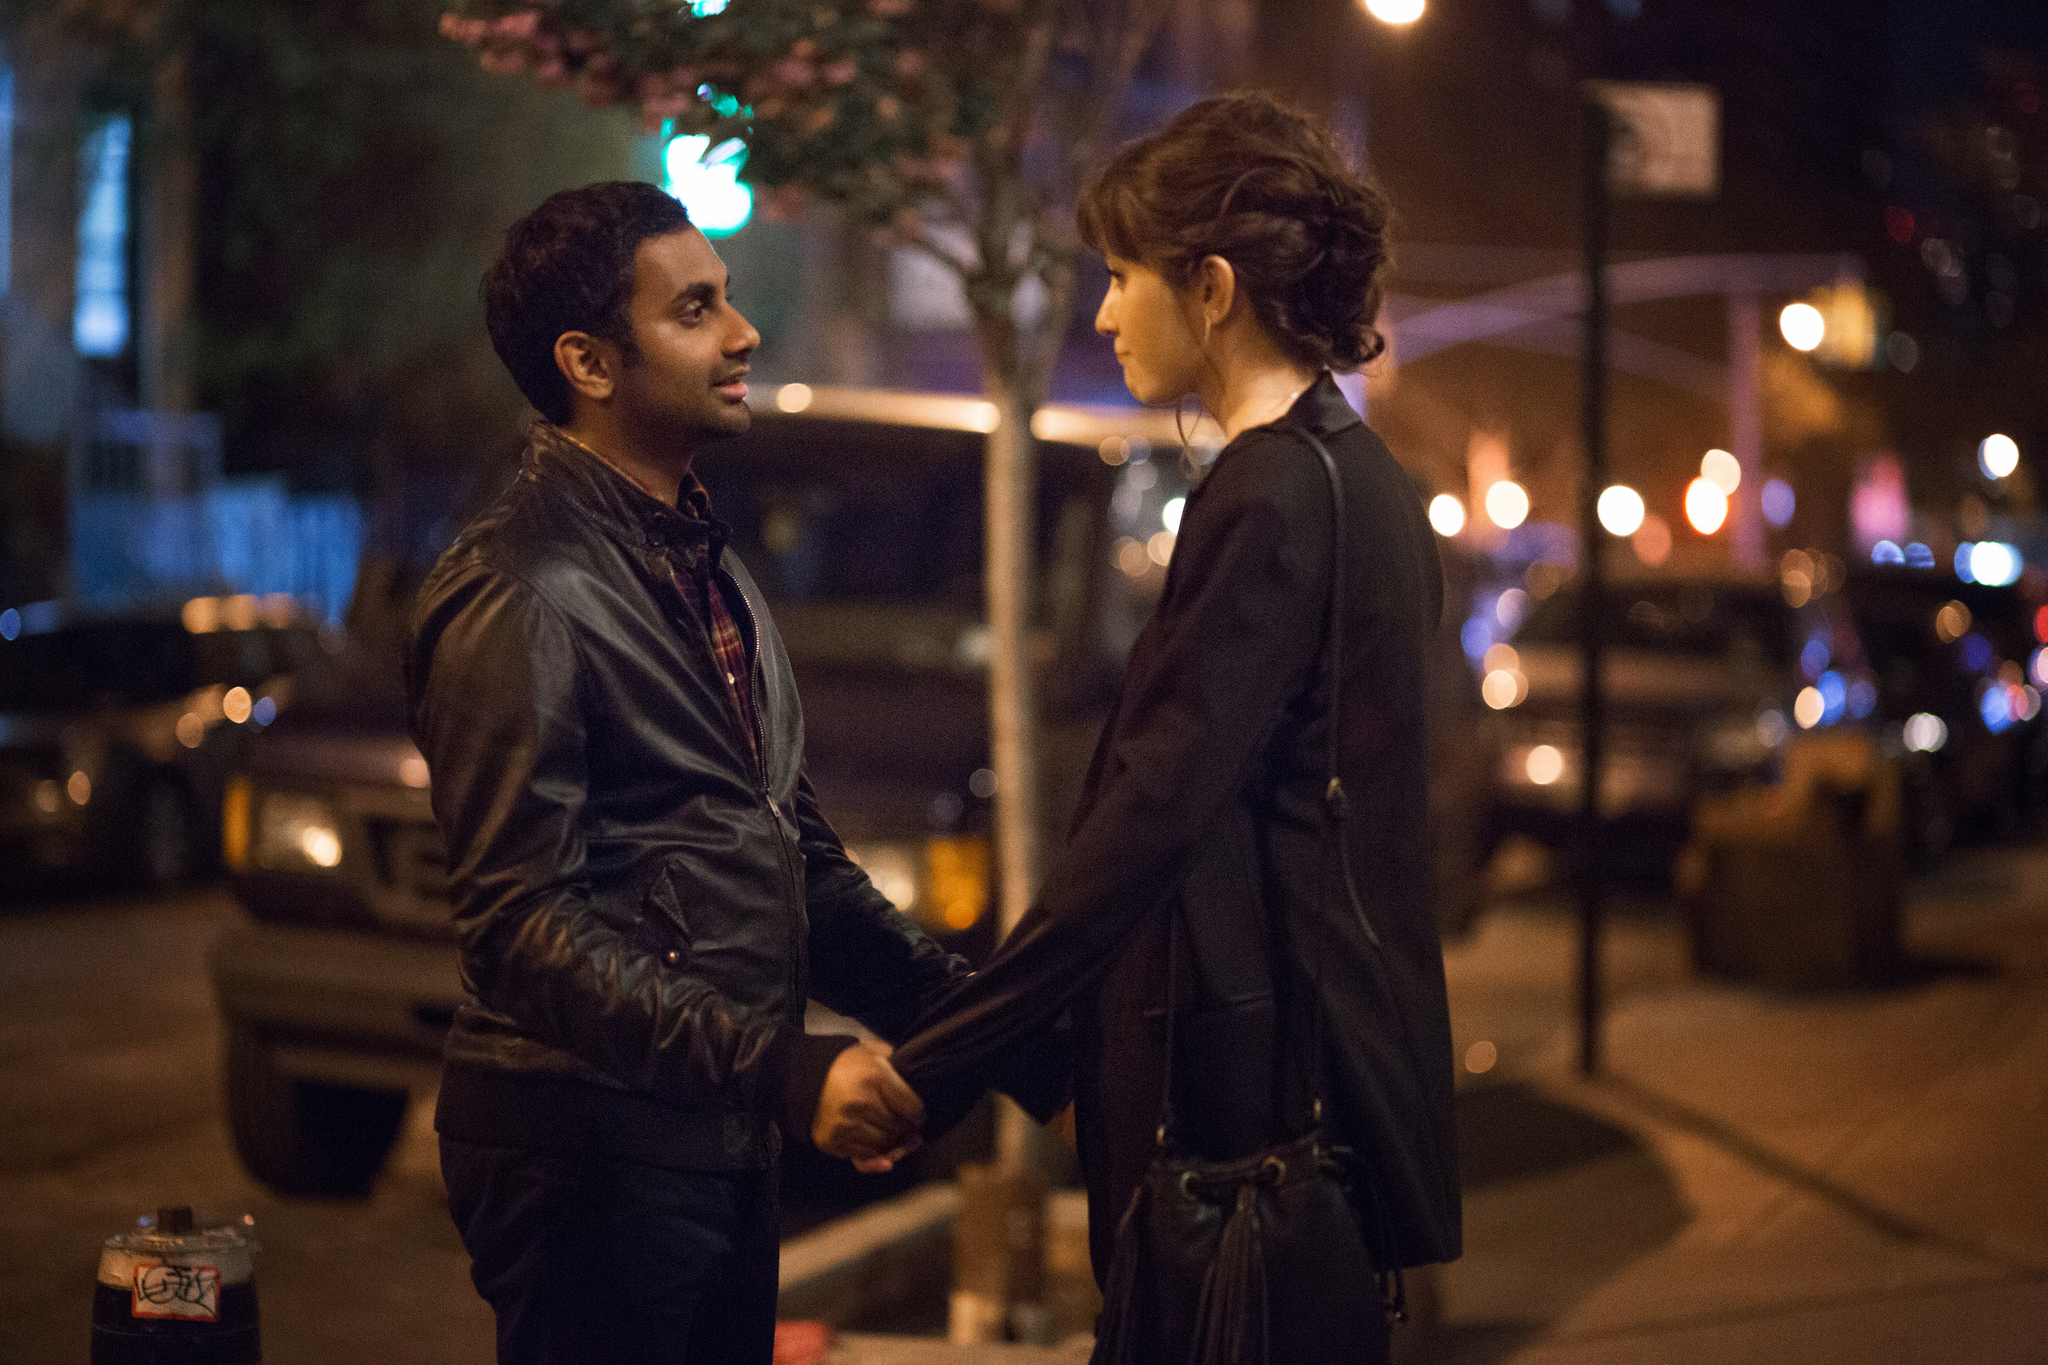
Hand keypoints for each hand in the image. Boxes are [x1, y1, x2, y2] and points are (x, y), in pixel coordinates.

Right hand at [812, 1040, 924, 1173]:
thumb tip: (919, 1080)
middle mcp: (860, 1102)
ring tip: (892, 1134)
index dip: (919, 1114)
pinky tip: (879, 1149)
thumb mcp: (874, 1052)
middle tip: (907, 1127)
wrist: (803, 1074)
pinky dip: (874, 1155)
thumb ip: (897, 1063)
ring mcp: (844, 1124)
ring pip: (883, 1145)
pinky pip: (864, 1157)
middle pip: (898, 1128)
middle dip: (906, 1129)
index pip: (912, 1107)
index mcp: (874, 1077)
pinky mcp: (831, 1140)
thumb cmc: (843, 1063)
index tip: (918, 1115)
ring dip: (891, 1143)